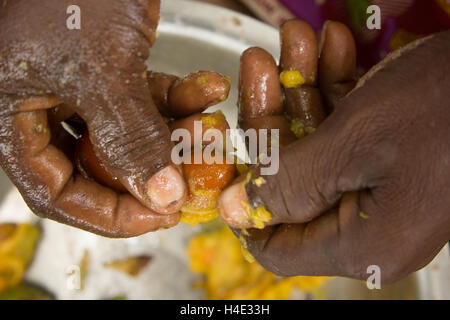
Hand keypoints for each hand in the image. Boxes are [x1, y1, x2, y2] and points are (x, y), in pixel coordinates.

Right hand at [0, 0, 228, 236]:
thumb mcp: (98, 65)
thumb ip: (127, 136)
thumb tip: (160, 196)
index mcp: (13, 114)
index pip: (53, 192)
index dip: (107, 213)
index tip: (160, 216)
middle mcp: (43, 105)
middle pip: (98, 165)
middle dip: (149, 172)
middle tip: (192, 181)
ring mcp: (80, 85)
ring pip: (130, 132)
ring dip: (175, 131)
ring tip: (211, 127)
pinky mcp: (112, 65)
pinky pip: (146, 96)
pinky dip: (180, 94)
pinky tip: (211, 88)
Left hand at [218, 19, 449, 282]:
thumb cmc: (446, 108)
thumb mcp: (353, 144)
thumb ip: (288, 183)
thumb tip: (234, 211)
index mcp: (362, 243)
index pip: (276, 246)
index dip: (246, 205)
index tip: (231, 154)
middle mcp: (372, 226)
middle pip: (293, 182)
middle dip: (273, 115)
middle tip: (260, 62)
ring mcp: (385, 192)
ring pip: (320, 146)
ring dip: (304, 88)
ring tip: (298, 38)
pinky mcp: (397, 159)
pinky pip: (352, 130)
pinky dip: (338, 88)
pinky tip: (335, 45)